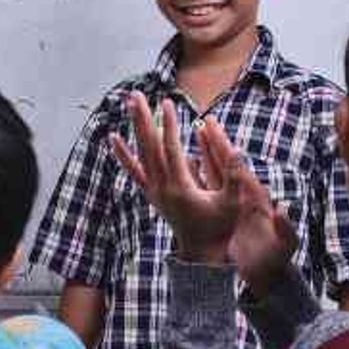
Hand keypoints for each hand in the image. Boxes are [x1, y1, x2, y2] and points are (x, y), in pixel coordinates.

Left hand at [108, 92, 240, 263]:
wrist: (203, 253)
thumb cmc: (221, 227)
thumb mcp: (233, 203)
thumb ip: (234, 175)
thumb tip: (235, 150)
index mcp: (181, 188)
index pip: (171, 149)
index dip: (169, 125)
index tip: (167, 102)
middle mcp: (162, 188)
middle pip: (149, 147)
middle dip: (142, 119)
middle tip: (135, 95)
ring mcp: (154, 191)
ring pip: (141, 154)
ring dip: (135, 128)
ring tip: (129, 104)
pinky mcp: (152, 194)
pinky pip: (134, 170)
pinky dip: (123, 154)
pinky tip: (113, 138)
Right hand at [199, 119, 296, 294]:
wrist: (266, 279)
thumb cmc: (274, 264)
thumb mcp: (284, 247)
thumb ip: (285, 228)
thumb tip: (283, 209)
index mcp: (255, 202)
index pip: (237, 169)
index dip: (225, 149)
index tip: (215, 131)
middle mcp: (244, 199)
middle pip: (227, 165)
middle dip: (215, 144)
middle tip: (205, 122)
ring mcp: (234, 206)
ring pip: (217, 174)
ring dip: (207, 154)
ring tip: (198, 134)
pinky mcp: (226, 216)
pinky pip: (210, 191)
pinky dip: (201, 176)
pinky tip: (192, 164)